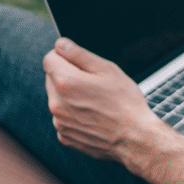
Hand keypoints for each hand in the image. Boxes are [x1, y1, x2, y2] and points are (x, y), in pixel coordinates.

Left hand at [42, 38, 164, 162]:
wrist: (134, 138)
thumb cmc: (125, 103)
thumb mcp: (107, 70)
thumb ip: (79, 54)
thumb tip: (61, 45)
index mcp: (66, 83)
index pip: (49, 59)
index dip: (65, 56)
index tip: (80, 63)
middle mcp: (56, 104)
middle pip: (52, 79)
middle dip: (68, 76)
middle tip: (95, 83)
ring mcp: (59, 122)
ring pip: (58, 99)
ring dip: (70, 96)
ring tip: (96, 102)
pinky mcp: (65, 136)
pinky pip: (63, 118)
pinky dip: (74, 115)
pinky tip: (94, 116)